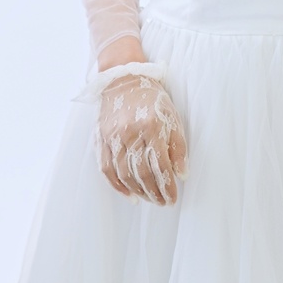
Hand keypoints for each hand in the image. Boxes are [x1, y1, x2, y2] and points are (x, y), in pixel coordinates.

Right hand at [97, 72, 187, 204]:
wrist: (125, 79)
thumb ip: (178, 146)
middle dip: (154, 192)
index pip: (160, 165)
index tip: (173, 198)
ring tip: (149, 200)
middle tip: (163, 203)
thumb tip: (181, 174)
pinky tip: (129, 194)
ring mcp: (113, 137)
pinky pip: (106, 169)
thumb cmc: (153, 100)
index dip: (167, 186)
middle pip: (141, 173)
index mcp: (152, 127)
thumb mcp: (172, 117)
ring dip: (137, 191)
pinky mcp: (101, 139)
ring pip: (124, 174)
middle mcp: (131, 133)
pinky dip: (117, 186)